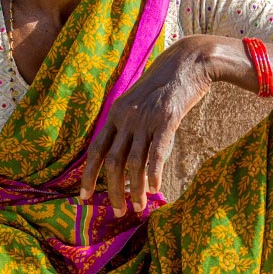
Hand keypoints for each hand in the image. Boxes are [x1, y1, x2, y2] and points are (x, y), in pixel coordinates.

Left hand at [79, 39, 213, 215]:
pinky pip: (157, 152)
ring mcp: (145, 119)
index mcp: (116, 114)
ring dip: (135, 189)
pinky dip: (154, 172)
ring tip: (139, 207)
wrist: (188, 62)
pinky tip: (156, 188)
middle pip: (113, 162)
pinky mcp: (167, 119)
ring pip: (134, 162)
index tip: (84, 198)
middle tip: (117, 211)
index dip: (89, 176)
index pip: (96, 151)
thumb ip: (130, 121)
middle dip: (113, 190)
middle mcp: (126, 118)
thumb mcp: (139, 100)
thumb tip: (127, 148)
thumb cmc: (166, 84)